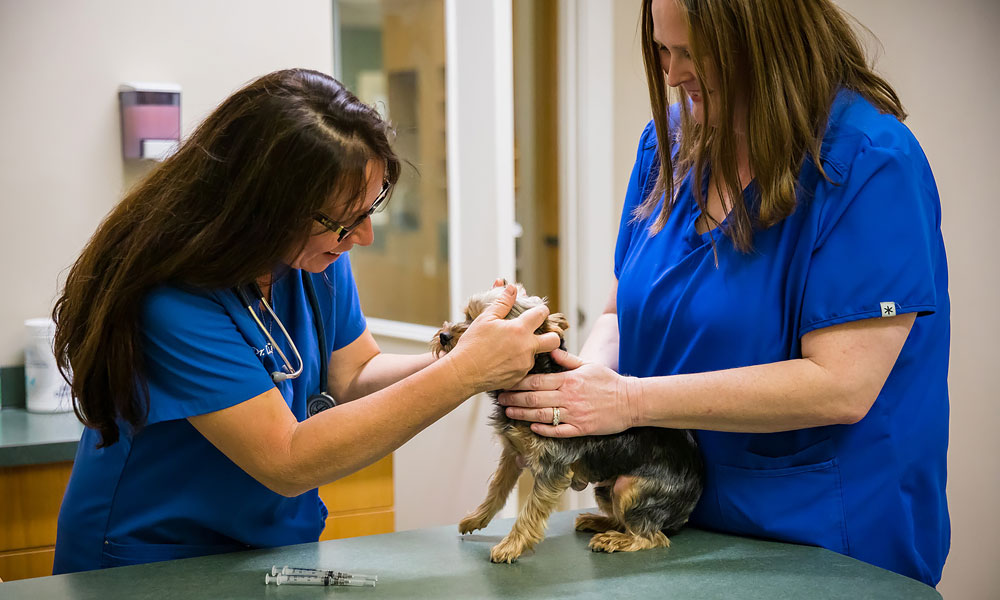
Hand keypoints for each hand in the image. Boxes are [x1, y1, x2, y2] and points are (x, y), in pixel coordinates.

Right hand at [446, 284, 561, 393]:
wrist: (464, 372)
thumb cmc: (473, 344)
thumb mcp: (486, 318)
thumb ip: (502, 302)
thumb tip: (512, 288)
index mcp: (520, 330)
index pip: (541, 314)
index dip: (540, 310)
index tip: (536, 312)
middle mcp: (527, 347)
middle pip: (554, 340)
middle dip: (551, 335)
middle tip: (539, 333)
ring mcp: (525, 364)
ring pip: (537, 354)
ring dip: (529, 349)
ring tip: (509, 347)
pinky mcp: (519, 377)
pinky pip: (525, 368)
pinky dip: (518, 362)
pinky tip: (503, 360)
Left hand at [497, 349, 641, 436]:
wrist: (631, 401)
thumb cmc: (609, 382)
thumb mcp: (589, 365)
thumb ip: (568, 360)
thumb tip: (552, 350)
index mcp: (569, 380)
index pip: (537, 381)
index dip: (518, 383)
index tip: (506, 382)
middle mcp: (568, 397)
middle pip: (535, 398)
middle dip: (515, 398)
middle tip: (500, 399)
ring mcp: (574, 414)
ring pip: (542, 415)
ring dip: (523, 414)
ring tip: (509, 412)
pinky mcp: (581, 428)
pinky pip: (559, 430)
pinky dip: (544, 429)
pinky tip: (532, 428)